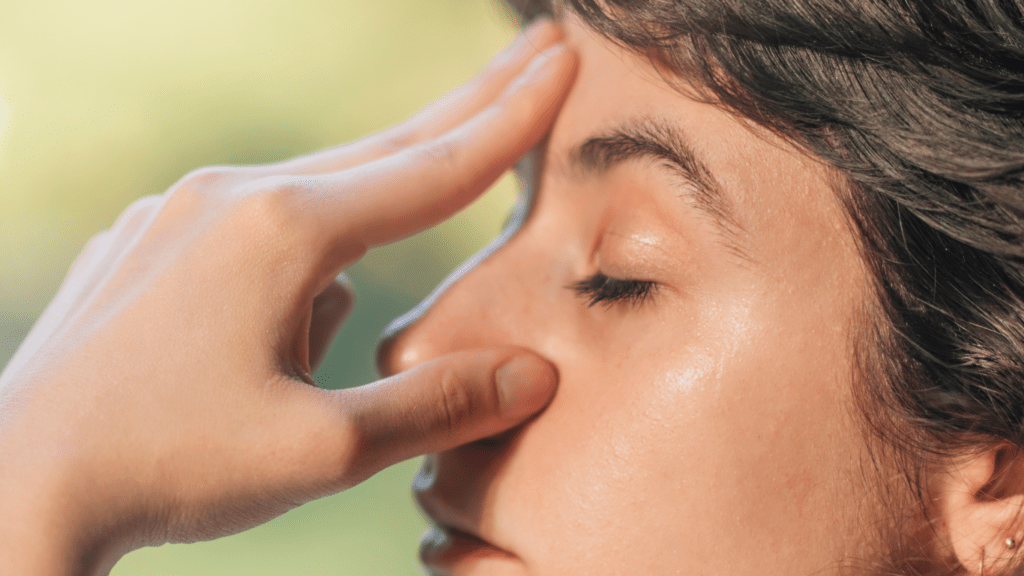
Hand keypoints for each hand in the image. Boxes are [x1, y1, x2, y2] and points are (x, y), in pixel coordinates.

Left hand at [0, 20, 573, 575]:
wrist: (17, 484)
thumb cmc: (171, 466)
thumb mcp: (325, 448)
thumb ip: (437, 402)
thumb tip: (535, 373)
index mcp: (287, 232)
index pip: (434, 168)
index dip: (511, 119)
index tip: (564, 63)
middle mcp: (232, 197)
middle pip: (384, 146)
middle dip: (469, 104)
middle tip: (536, 50)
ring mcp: (181, 211)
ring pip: (314, 198)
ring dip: (363, 228)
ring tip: (318, 348)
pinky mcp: (149, 239)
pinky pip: (251, 231)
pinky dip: (292, 258)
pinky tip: (262, 332)